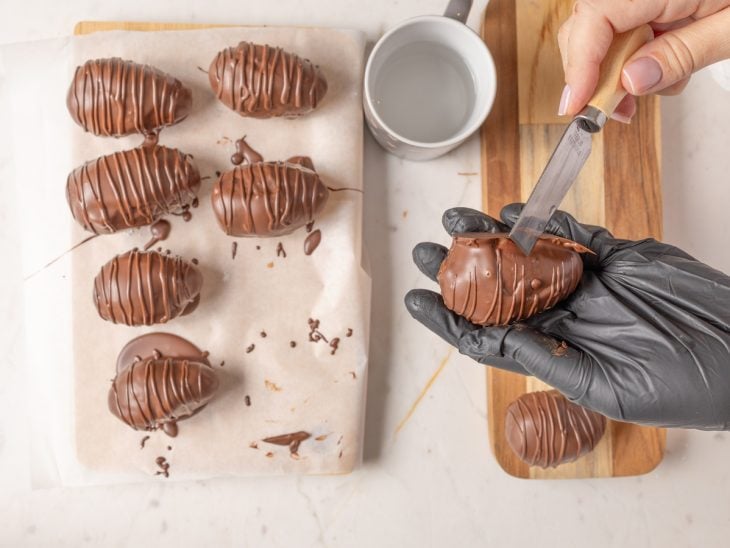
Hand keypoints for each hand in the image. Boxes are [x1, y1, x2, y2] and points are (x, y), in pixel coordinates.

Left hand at [405, 205, 729, 429]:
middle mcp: (565, 315)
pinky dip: (545, 221)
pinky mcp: (618, 257)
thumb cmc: (680, 389)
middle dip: (460, 269)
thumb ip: (550, 361)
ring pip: (528, 256)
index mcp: (555, 350)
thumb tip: (499, 340)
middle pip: (499, 289)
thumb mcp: (606, 389)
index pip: (488, 333)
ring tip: (455, 221)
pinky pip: (574, 235)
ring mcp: (590, 284)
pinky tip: (513, 211)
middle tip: (425, 250)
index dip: (449, 318)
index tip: (416, 299)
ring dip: (492, 238)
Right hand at [557, 0, 729, 121]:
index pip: (595, 18)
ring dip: (615, 66)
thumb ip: (682, 54)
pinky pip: (625, 22)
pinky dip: (634, 51)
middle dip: (593, 72)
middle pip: (588, 24)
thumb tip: (631, 82)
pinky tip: (660, 65)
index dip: (579, 66)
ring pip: (603, 28)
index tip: (577, 105)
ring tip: (647, 88)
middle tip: (614, 110)